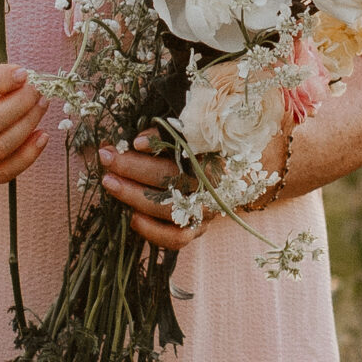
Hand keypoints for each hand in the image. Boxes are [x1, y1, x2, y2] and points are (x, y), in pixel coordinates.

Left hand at [99, 127, 288, 250]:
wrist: (256, 166)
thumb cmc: (220, 138)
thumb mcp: (204, 123)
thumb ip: (175, 126)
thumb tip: (140, 139)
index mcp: (218, 151)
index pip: (186, 147)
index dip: (159, 144)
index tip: (134, 140)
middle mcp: (215, 183)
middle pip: (169, 178)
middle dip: (131, 166)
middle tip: (106, 155)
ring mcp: (208, 208)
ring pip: (168, 209)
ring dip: (132, 196)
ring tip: (109, 181)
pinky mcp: (201, 226)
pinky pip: (176, 238)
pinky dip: (152, 231)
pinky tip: (132, 218)